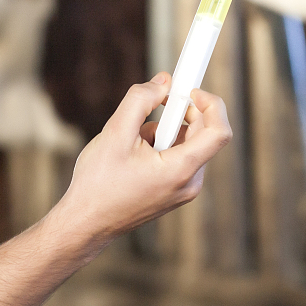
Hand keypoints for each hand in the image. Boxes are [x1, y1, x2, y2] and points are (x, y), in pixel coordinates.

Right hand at [49, 73, 231, 254]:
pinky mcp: (173, 192)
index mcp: (180, 170)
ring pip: (188, 145)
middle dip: (181, 112)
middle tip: (157, 101)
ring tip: (134, 138)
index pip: (219, 132)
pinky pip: (178, 158)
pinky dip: (161, 145)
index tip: (190, 90)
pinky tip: (134, 153)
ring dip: (166, 129)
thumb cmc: (98, 183)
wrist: (86, 223)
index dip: (211, 104)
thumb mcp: (115, 132)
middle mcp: (189, 183)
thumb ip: (140, 100)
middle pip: (203, 134)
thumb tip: (162, 82)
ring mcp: (182, 190)